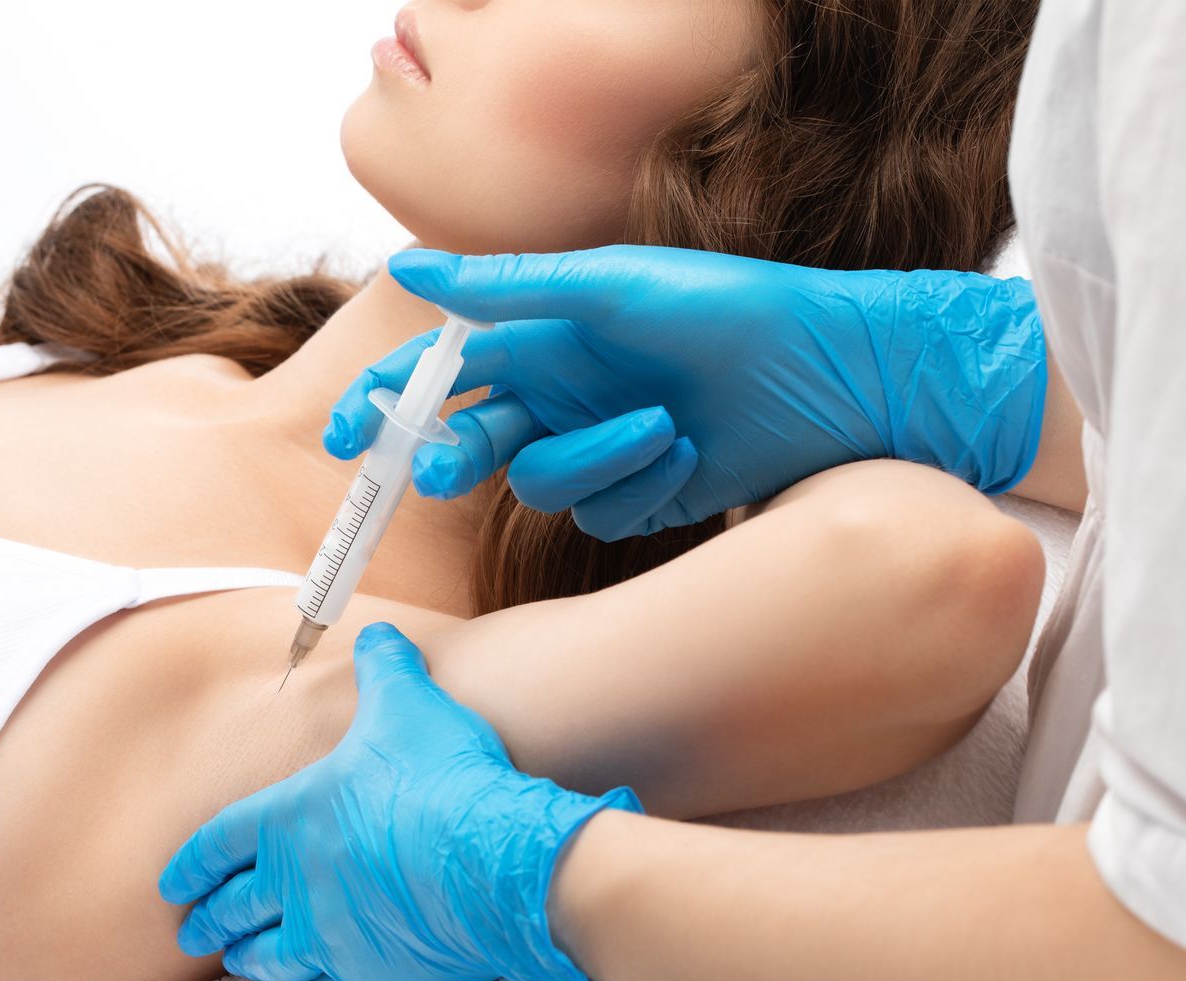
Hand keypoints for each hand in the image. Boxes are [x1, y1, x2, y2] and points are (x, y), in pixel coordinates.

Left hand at [157, 622, 661, 980]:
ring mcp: (331, 935)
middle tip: (192, 932)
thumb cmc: (446, 779)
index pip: (217, 844)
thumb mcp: (410, 705)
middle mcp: (298, 883)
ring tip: (238, 961)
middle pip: (234, 908)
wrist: (497, 860)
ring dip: (248, 959)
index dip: (191, 863)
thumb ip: (386, 669)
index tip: (170, 884)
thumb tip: (380, 634)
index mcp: (291, 819)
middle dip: (209, 920)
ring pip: (270, 958)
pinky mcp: (372, 976)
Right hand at [328, 245, 1046, 537]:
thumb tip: (407, 265)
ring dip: (590, 459)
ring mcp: (596, 448)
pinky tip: (689, 449)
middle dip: (448, 453)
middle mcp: (560, 393)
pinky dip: (637, 481)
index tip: (347, 435)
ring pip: (535, 483)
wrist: (838, 376)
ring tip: (660, 425)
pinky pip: (596, 510)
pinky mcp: (638, 496)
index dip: (384, 400)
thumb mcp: (615, 287)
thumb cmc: (734, 311)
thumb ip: (509, 288)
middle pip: (466, 438)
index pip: (438, 370)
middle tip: (444, 466)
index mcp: (545, 337)